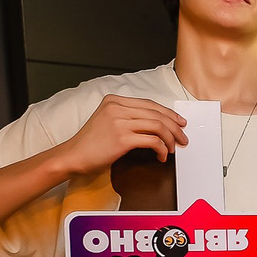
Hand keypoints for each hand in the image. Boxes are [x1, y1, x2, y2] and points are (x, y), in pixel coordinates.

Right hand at [54, 95, 187, 175]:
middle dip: (174, 127)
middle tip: (183, 138)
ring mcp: (119, 122)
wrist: (73, 156)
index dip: (168, 114)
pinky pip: (152, 141)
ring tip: (173, 149)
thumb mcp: (107, 121)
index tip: (179, 123)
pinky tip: (161, 156)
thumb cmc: (91, 143)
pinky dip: (162, 149)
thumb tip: (157, 124)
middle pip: (157, 114)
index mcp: (113, 100)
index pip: (150, 104)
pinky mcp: (122, 138)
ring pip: (158, 126)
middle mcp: (116, 108)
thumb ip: (128, 117)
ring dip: (170, 139)